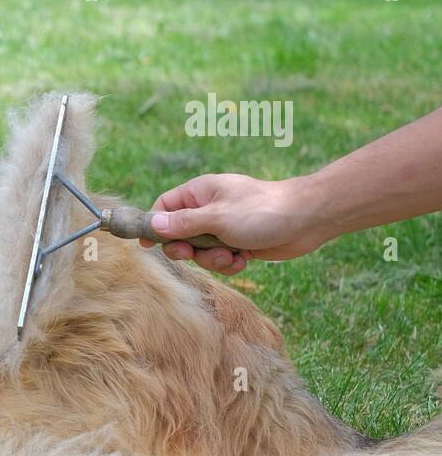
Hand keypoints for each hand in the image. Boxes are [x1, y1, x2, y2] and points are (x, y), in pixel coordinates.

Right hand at [139, 173, 327, 274]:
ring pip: (200, 250)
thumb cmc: (261, 210)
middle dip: (188, 249)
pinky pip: (220, 258)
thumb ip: (183, 223)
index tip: (149, 245)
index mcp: (200, 193)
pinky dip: (229, 263)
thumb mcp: (217, 217)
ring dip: (212, 259)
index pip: (164, 207)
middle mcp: (209, 209)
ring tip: (231, 256)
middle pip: (179, 234)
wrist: (307, 219)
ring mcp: (224, 226)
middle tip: (194, 254)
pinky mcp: (238, 242)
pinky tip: (244, 259)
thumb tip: (152, 223)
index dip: (155, 225)